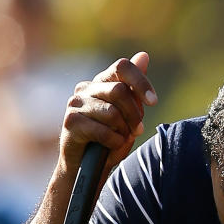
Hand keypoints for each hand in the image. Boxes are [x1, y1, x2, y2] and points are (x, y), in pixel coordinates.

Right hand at [59, 53, 156, 176]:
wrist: (86, 168)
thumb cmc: (110, 140)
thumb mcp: (129, 115)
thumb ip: (135, 89)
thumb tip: (144, 55)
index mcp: (101, 82)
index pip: (122, 67)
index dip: (141, 82)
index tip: (153, 102)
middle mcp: (86, 88)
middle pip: (119, 91)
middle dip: (134, 114)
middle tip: (137, 130)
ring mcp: (75, 104)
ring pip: (112, 112)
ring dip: (123, 130)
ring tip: (121, 139)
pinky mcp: (70, 122)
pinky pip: (101, 130)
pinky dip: (113, 141)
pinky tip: (110, 145)